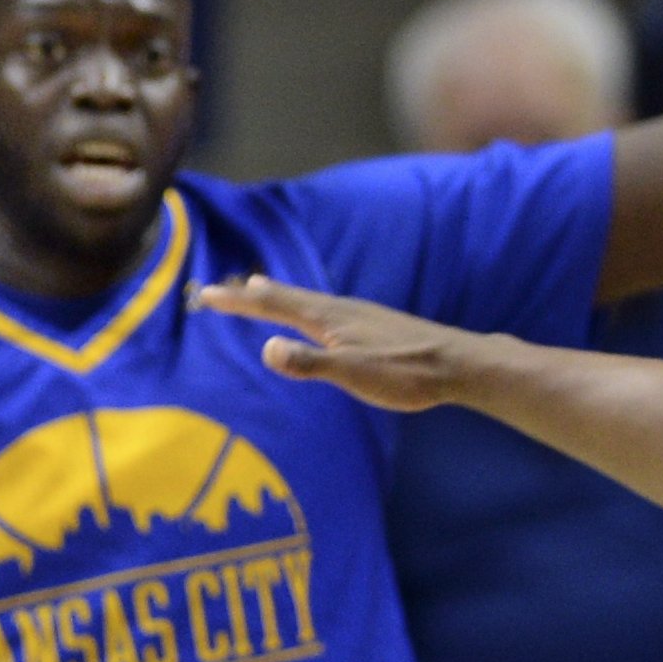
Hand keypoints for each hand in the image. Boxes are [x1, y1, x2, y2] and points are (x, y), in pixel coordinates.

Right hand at [194, 278, 488, 411]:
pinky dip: (305, 306)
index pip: (272, 306)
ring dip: (278, 295)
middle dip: (251, 294)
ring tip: (261, 288)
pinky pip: (326, 309)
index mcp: (328, 319)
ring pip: (307, 299)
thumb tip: (267, 348)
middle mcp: (340, 309)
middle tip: (222, 287)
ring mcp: (359, 315)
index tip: (206, 294)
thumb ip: (309, 363)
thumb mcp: (353, 374)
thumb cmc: (406, 374)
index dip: (237, 302)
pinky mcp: (375, 325)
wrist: (457, 364)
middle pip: (286, 296)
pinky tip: (319, 315)